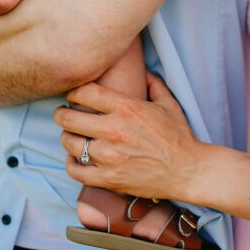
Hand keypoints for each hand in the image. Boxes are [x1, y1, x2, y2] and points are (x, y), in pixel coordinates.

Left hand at [53, 73, 206, 200]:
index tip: (73, 96)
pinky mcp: (109, 178)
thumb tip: (144, 71)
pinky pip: (76, 170)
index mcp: (126, 108)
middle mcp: (114, 130)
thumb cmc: (179, 136)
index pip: (84, 93)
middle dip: (61, 114)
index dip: (73, 92)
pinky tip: (74, 159)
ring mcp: (109, 156)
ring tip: (70, 136)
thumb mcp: (168, 104)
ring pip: (70, 143)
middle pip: (69, 118)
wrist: (188, 171)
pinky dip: (71, 163)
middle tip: (62, 114)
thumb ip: (153, 84)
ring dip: (66, 138)